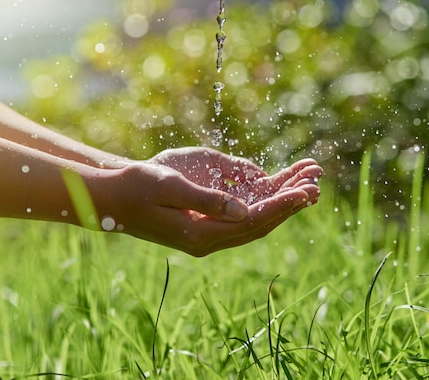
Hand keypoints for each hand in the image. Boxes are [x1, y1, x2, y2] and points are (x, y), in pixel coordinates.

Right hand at [93, 149, 321, 255]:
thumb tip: (245, 210)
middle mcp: (208, 241)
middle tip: (315, 187)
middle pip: (260, 225)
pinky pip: (242, 218)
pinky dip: (263, 205)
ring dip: (280, 206)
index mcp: (201, 234)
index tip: (305, 191)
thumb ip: (208, 201)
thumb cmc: (138, 187)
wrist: (112, 198)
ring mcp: (207, 236)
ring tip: (306, 186)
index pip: (253, 221)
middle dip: (288, 206)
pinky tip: (277, 192)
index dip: (281, 206)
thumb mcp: (171, 187)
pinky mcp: (205, 226)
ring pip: (254, 223)